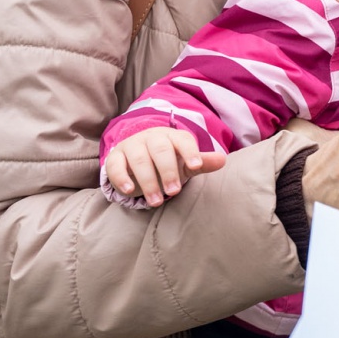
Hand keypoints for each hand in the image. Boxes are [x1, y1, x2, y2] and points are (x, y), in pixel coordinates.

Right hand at [104, 127, 226, 206]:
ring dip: (148, 181)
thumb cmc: (167, 162)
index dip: (190, 152)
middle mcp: (151, 137)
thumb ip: (201, 162)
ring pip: (139, 159)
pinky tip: (129, 190)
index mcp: (172, 136)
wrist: (137, 161)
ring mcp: (132, 145)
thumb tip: (222, 160)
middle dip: (168, 171)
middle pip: (160, 149)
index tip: (196, 166)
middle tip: (174, 192)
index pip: (182, 140)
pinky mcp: (115, 157)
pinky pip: (116, 165)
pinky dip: (121, 177)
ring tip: (156, 201)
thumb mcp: (185, 164)